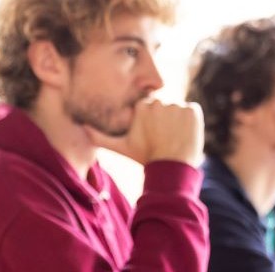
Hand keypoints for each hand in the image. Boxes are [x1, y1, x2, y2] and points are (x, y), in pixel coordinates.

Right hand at [87, 100, 204, 165]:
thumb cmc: (145, 156)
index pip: (150, 109)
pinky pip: (192, 111)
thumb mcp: (121, 147)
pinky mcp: (193, 110)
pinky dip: (191, 122)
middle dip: (165, 121)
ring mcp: (178, 105)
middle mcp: (159, 102)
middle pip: (164, 109)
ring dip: (178, 122)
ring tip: (175, 138)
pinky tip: (185, 135)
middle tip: (164, 139)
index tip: (154, 136)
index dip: (153, 123)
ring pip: (178, 111)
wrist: (171, 167)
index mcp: (142, 107)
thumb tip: (82, 128)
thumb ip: (100, 137)